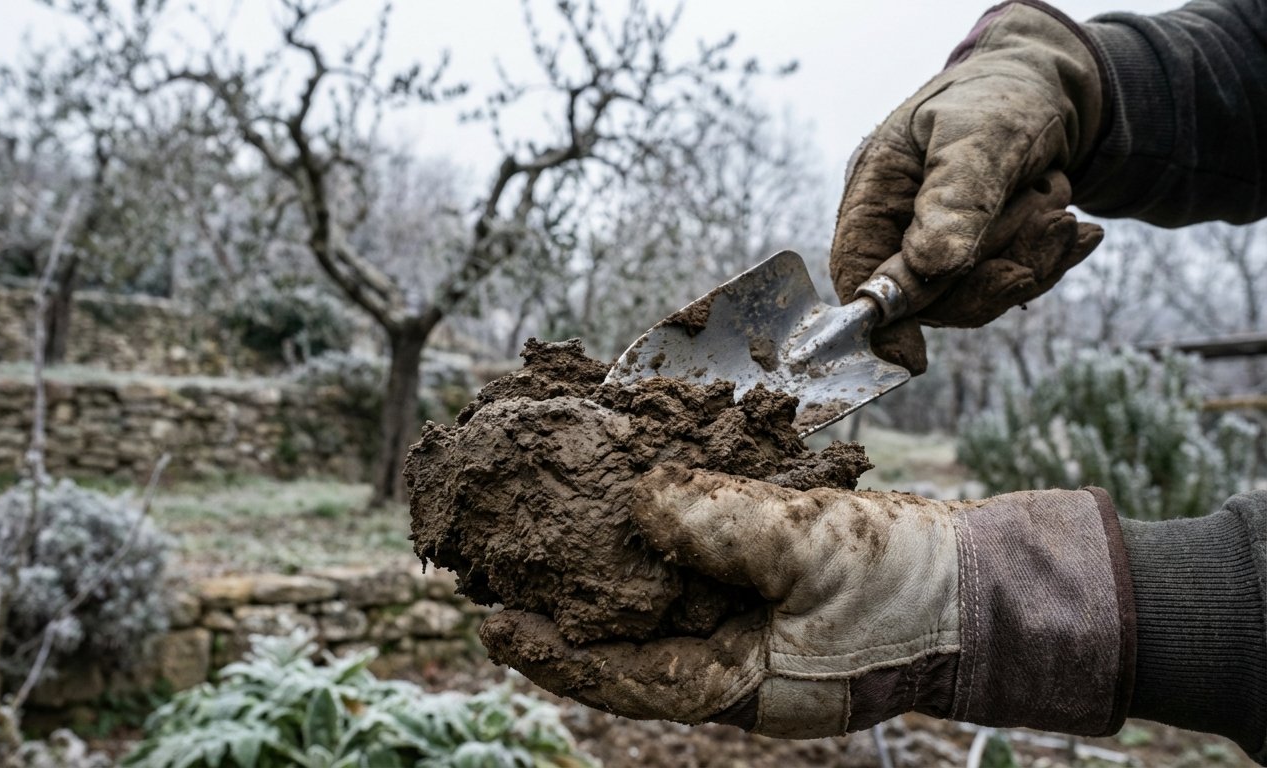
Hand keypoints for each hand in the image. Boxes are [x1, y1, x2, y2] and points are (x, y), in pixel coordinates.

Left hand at [481, 465, 1134, 738]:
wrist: (984, 586)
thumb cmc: (911, 587)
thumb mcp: (815, 551)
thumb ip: (725, 528)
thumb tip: (635, 503)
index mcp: (741, 687)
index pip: (628, 683)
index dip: (556, 656)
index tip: (493, 622)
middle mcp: (734, 668)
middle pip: (630, 646)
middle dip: (568, 613)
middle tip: (500, 572)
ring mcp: (751, 634)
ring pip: (659, 609)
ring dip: (608, 574)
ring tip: (547, 536)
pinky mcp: (766, 596)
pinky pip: (697, 575)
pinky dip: (663, 543)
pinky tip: (635, 507)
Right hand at [831, 1, 1105, 373]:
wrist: (1049, 85)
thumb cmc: (999, 95)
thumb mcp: (979, 133)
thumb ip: (955, 196)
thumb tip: (930, 266)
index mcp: (875, 195)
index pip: (858, 271)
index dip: (878, 318)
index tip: (910, 357)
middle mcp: (900, 230)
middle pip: (927, 296)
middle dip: (993, 270)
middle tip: (1052, 223)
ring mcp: (941, 248)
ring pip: (977, 295)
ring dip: (1030, 256)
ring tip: (1062, 209)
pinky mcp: (981, 258)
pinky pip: (1011, 284)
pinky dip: (1049, 260)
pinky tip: (1079, 233)